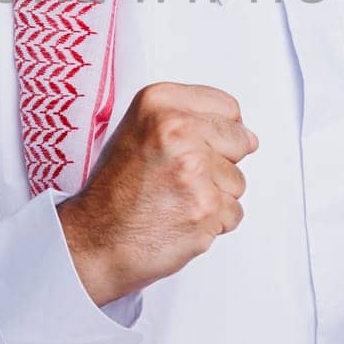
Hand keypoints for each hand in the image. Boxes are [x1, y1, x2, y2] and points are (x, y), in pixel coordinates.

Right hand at [55, 82, 257, 306]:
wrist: (95, 241)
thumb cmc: (115, 192)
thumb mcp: (140, 131)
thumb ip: (190, 120)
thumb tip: (248, 136)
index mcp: (160, 102)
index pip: (228, 108)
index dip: (216, 132)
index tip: (193, 147)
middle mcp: (177, 129)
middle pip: (241, 142)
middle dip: (219, 164)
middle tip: (179, 178)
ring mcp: (193, 169)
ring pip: (238, 181)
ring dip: (215, 196)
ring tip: (176, 200)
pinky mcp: (205, 207)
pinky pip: (234, 212)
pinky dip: (212, 223)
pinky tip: (180, 219)